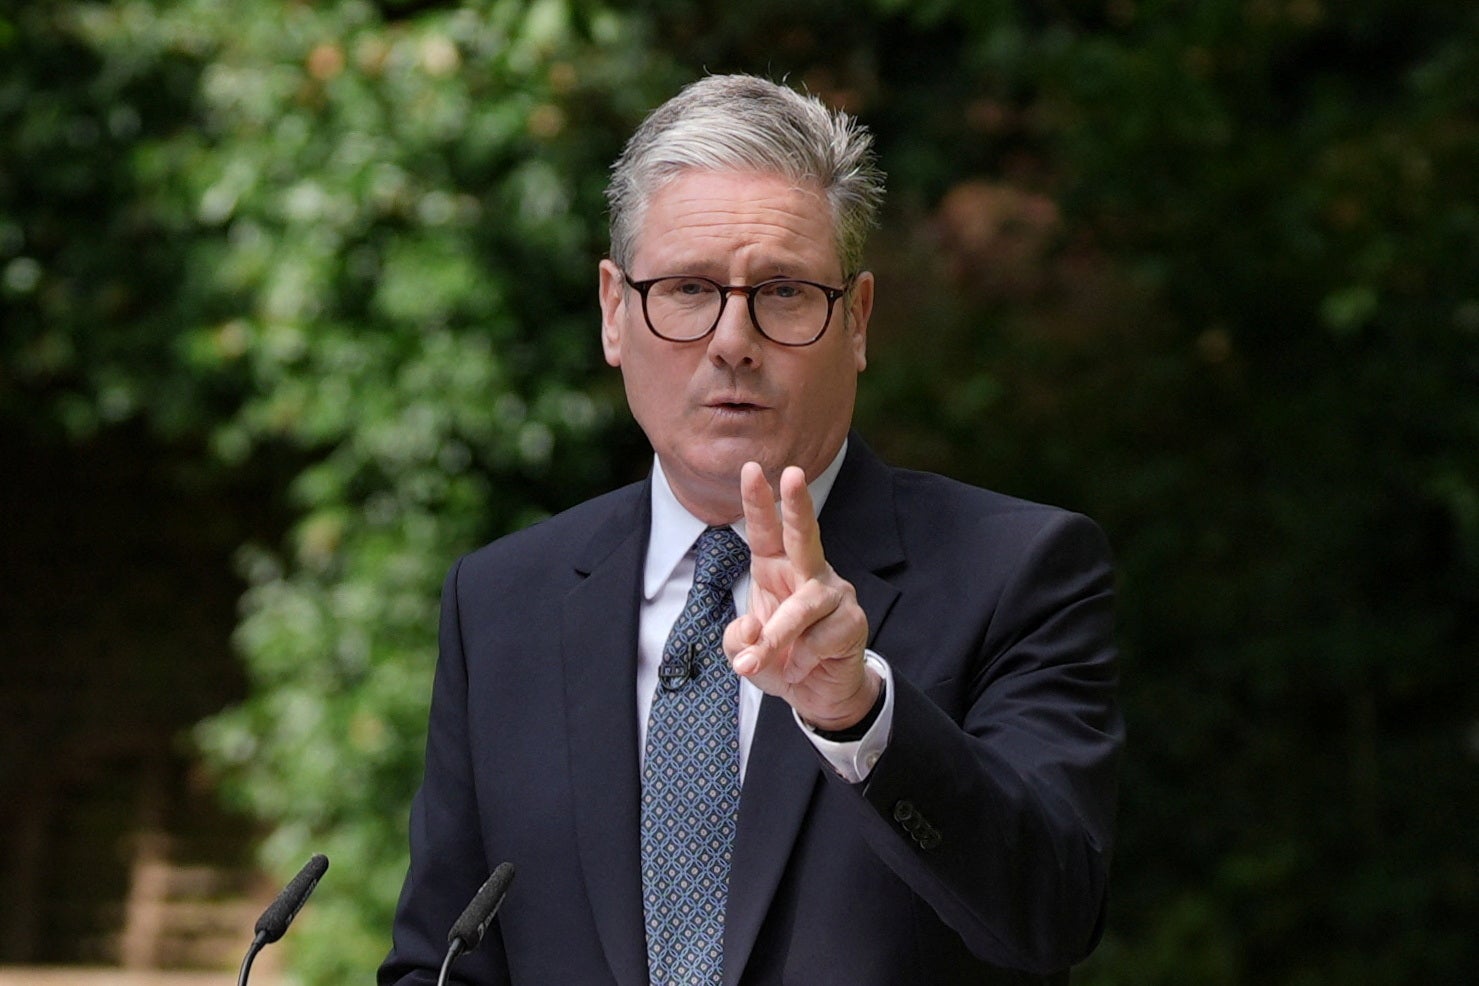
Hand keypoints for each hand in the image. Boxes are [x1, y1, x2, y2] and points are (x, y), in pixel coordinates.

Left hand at [724, 461, 879, 730]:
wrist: (818, 694)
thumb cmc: (781, 660)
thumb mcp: (744, 653)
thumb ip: (739, 641)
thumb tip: (753, 630)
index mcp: (776, 568)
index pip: (765, 530)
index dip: (758, 500)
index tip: (750, 468)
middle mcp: (808, 572)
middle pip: (805, 535)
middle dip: (798, 505)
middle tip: (793, 474)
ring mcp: (835, 594)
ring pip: (803, 606)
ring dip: (777, 636)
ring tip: (753, 663)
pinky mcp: (853, 621)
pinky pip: (820, 638)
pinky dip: (800, 660)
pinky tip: (801, 668)